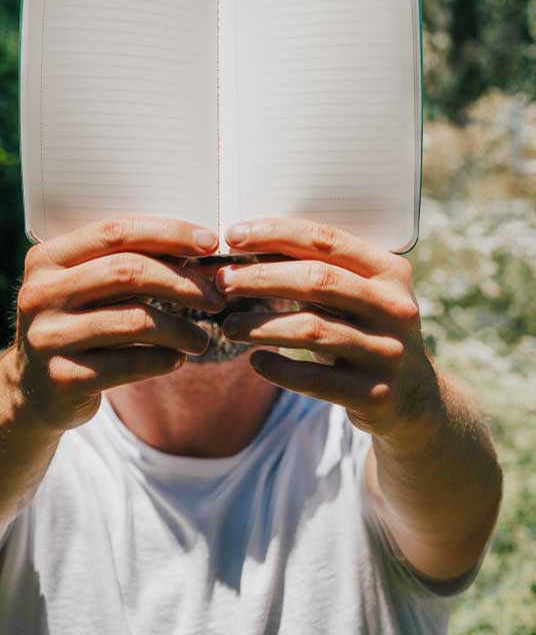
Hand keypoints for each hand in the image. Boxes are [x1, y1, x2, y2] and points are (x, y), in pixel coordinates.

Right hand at [15, 217, 225, 429]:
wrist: (32, 391)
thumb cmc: (78, 325)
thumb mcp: (85, 288)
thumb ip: (126, 265)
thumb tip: (203, 248)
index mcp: (47, 258)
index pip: (115, 232)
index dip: (169, 233)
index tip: (210, 243)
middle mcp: (40, 294)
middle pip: (127, 272)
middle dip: (183, 282)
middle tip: (217, 296)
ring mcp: (48, 338)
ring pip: (134, 320)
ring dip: (180, 328)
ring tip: (201, 339)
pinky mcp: (62, 378)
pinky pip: (129, 365)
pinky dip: (163, 360)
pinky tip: (177, 359)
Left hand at [216, 219, 440, 440]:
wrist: (414, 399)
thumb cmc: (365, 332)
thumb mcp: (357, 297)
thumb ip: (317, 272)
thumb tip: (243, 245)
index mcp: (390, 271)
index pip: (325, 240)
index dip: (275, 235)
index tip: (232, 236)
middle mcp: (395, 308)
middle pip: (316, 280)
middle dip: (260, 278)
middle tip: (221, 281)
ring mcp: (388, 353)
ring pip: (311, 330)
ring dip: (260, 325)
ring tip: (227, 325)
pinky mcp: (375, 394)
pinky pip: (314, 379)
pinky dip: (278, 368)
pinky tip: (254, 361)